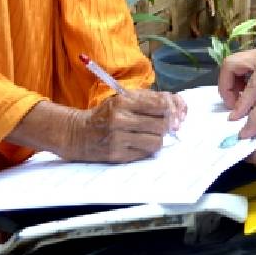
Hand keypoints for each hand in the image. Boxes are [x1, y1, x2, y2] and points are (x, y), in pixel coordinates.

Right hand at [63, 89, 185, 162]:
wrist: (77, 133)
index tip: (177, 114)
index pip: (160, 104)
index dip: (173, 110)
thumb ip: (149, 99)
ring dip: (158, 139)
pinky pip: (145, 153)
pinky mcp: (117, 155)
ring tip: (151, 135)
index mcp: (123, 101)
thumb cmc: (105, 114)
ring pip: (156, 141)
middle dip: (167, 126)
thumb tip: (177, 106)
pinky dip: (147, 149)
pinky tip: (140, 144)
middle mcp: (120, 119)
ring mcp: (118, 138)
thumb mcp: (123, 99)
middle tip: (166, 127)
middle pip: (161, 124)